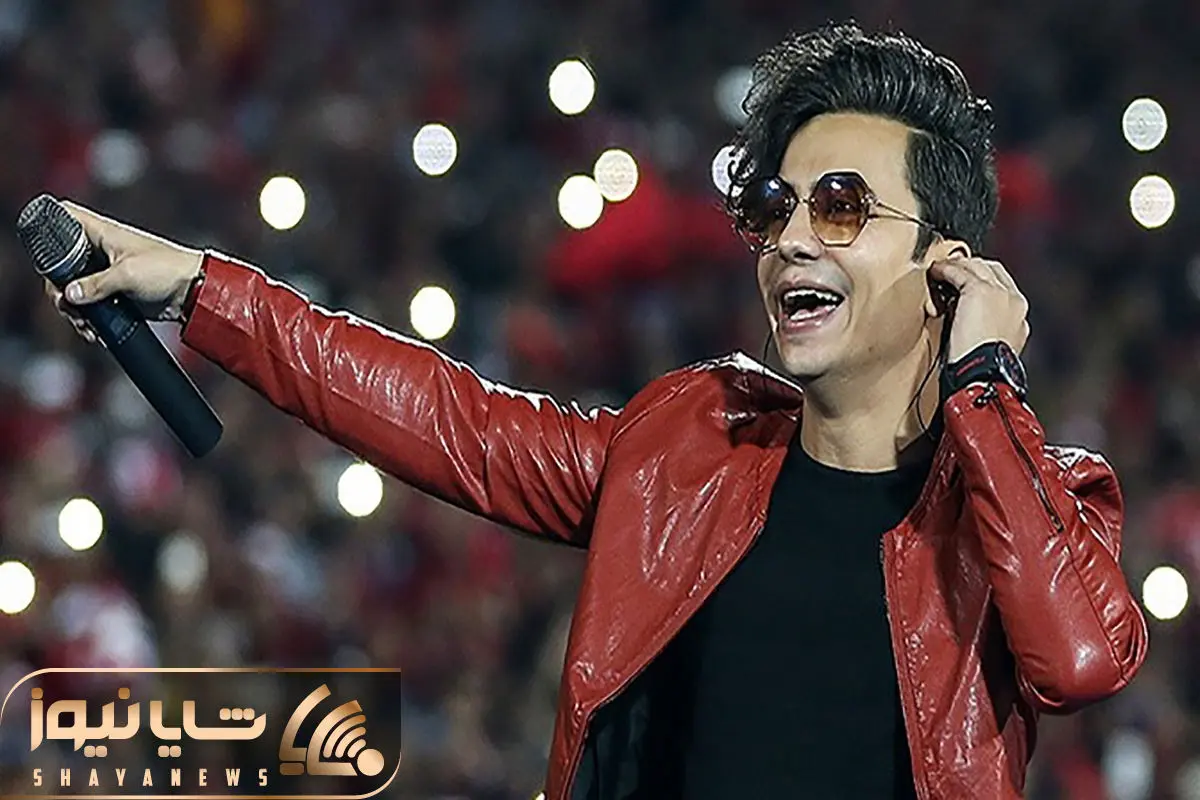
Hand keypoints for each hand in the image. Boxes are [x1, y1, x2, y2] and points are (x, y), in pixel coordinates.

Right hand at [44, 201, 203, 343]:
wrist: (194, 293)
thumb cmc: (168, 270)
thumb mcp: (128, 275)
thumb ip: (96, 285)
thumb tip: (70, 295)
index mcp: (103, 232)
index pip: (67, 215)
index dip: (50, 225)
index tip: (45, 251)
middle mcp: (100, 250)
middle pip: (61, 262)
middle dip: (59, 287)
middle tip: (67, 306)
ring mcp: (106, 272)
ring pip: (74, 287)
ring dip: (73, 308)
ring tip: (85, 324)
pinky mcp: (115, 293)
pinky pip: (91, 304)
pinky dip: (88, 317)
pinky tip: (94, 330)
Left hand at [928, 256, 1029, 361]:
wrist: (985, 373)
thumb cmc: (981, 370)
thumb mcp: (989, 347)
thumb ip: (986, 329)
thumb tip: (967, 323)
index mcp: (1019, 317)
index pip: (1002, 285)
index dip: (981, 279)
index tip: (963, 282)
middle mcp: (1014, 301)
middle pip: (992, 270)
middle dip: (970, 268)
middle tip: (949, 272)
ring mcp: (1000, 293)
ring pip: (977, 267)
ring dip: (957, 266)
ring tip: (939, 270)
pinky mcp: (981, 291)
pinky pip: (960, 272)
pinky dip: (946, 269)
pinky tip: (935, 271)